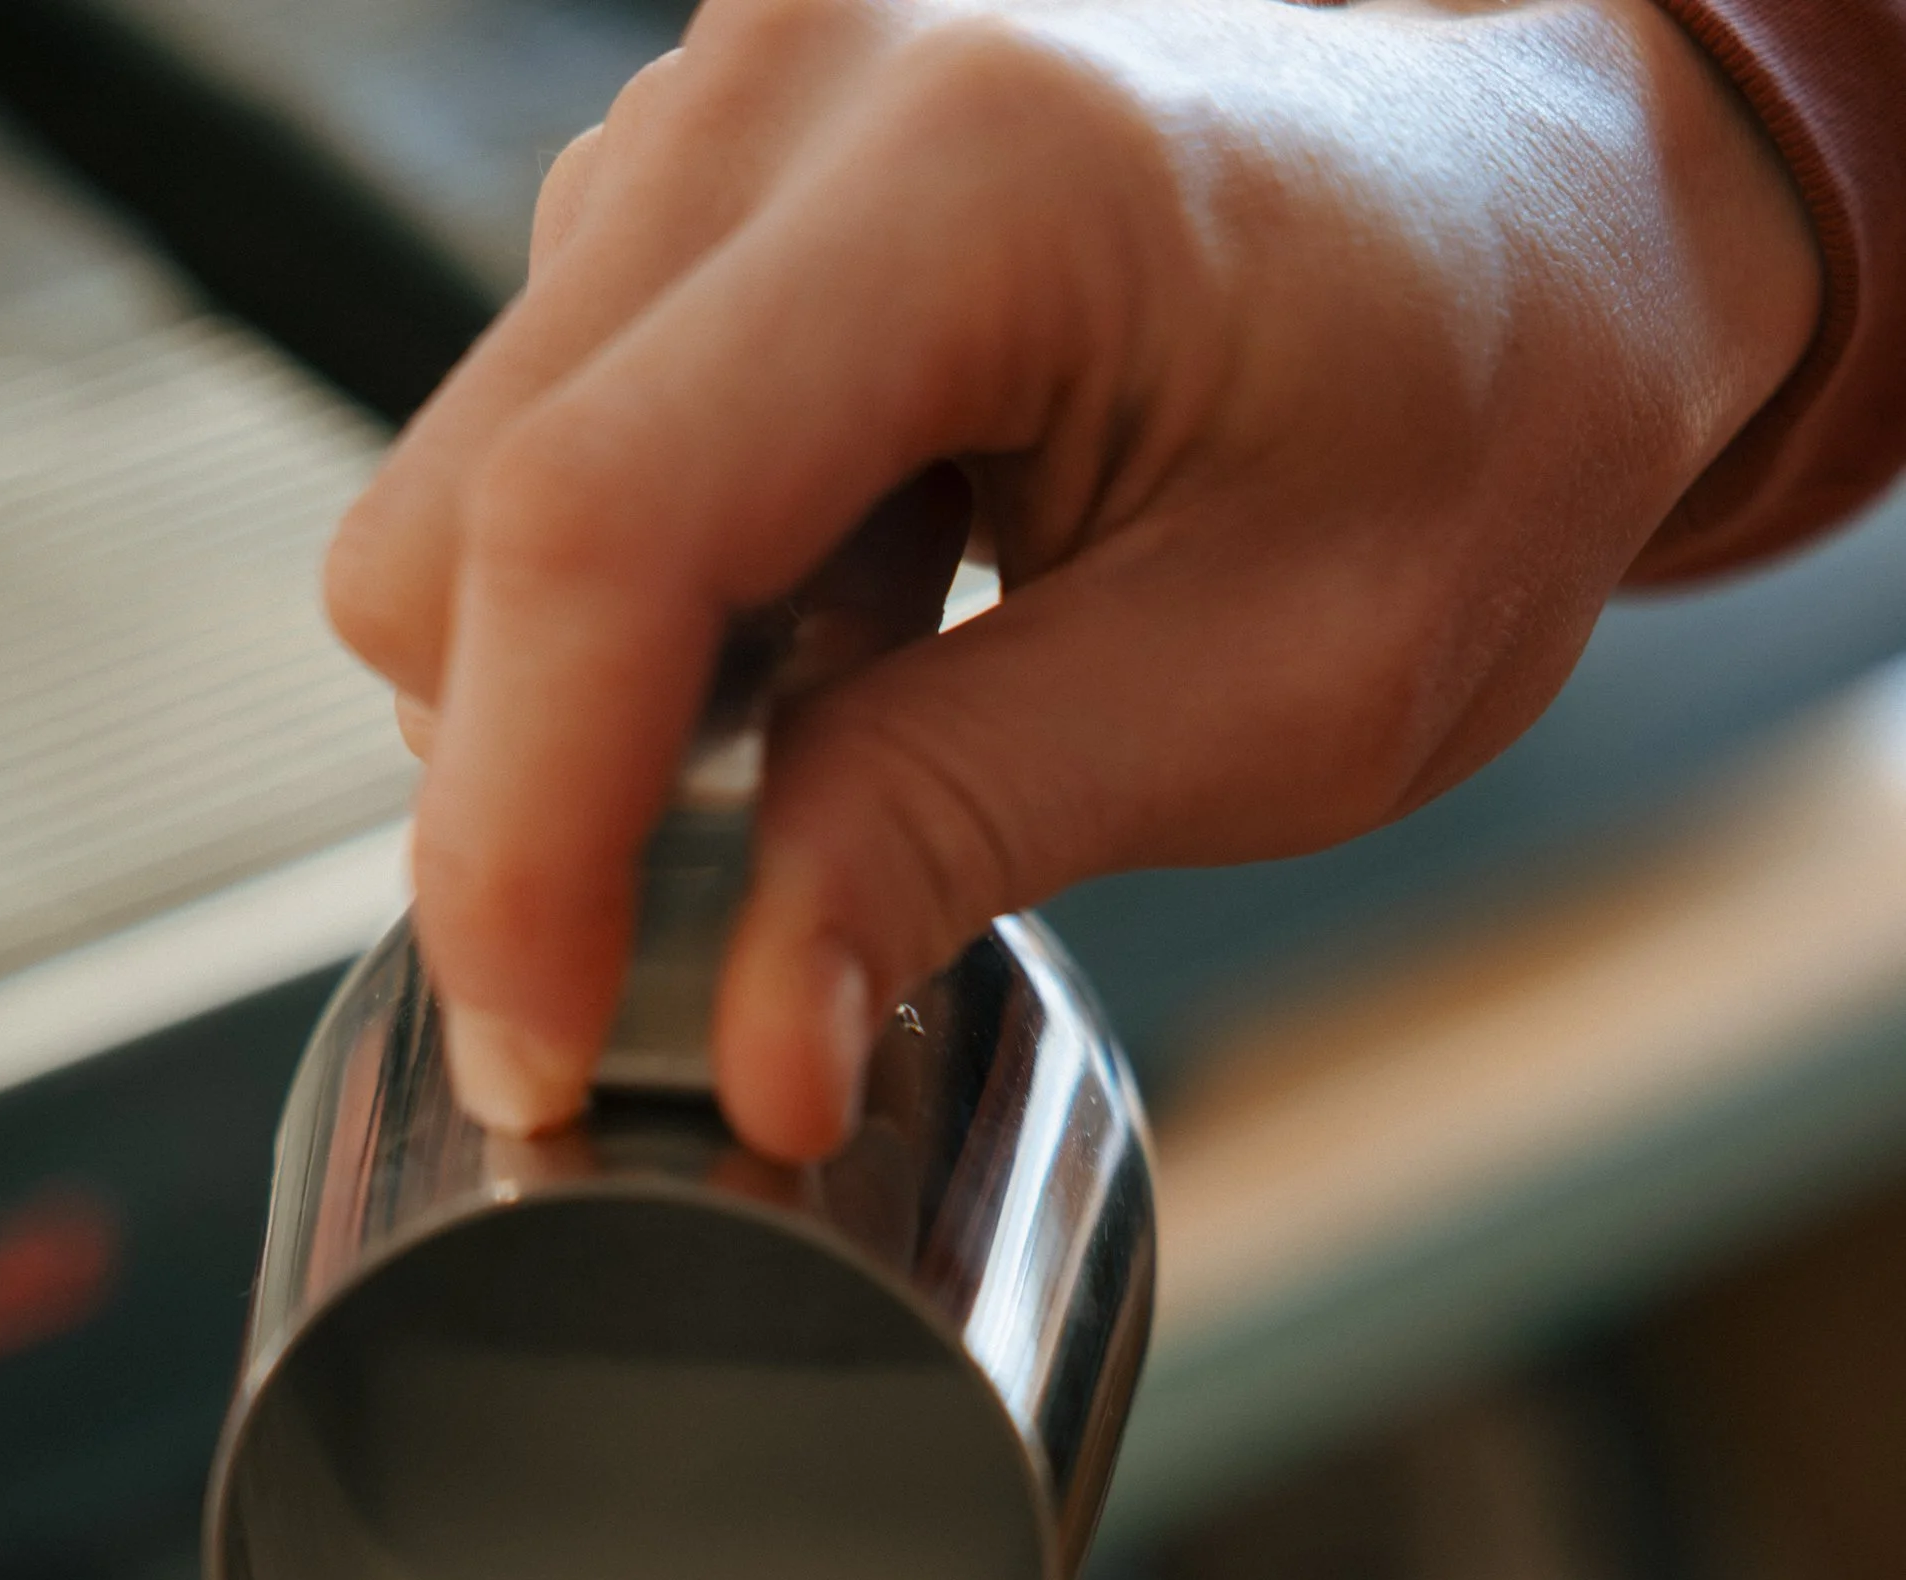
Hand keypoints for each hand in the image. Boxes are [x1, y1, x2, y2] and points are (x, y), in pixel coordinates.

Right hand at [324, 0, 1816, 1157]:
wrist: (1542, 220)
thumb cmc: (1477, 419)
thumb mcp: (1280, 691)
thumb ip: (961, 838)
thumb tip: (739, 1057)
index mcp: (979, 171)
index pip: (600, 524)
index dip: (523, 837)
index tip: (554, 1063)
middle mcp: (797, 78)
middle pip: (458, 524)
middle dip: (540, 801)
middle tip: (748, 930)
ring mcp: (721, 99)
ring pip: (457, 505)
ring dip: (593, 705)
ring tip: (859, 708)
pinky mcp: (692, 169)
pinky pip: (529, 452)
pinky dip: (636, 614)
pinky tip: (841, 611)